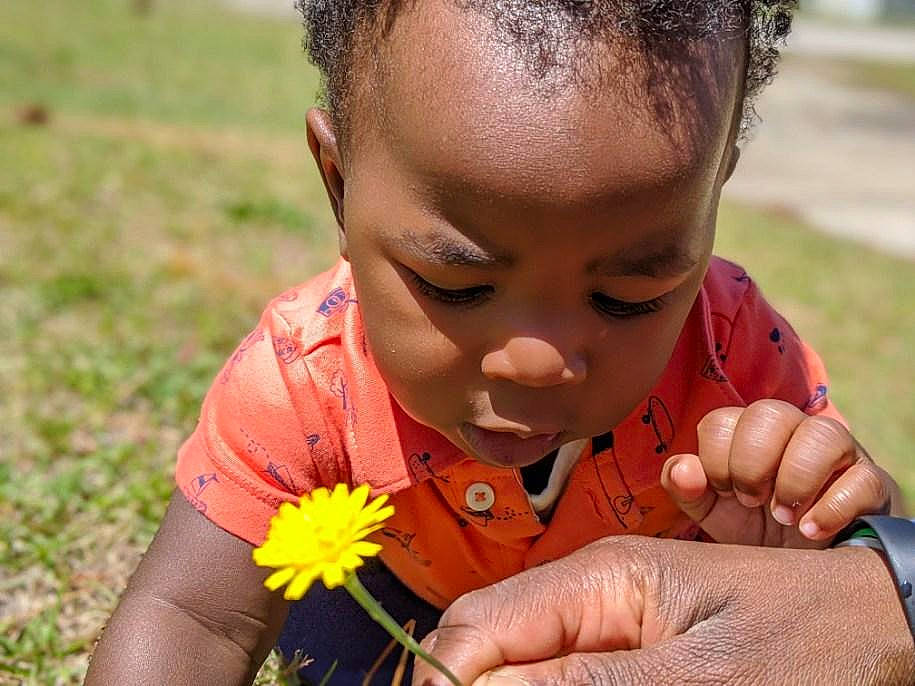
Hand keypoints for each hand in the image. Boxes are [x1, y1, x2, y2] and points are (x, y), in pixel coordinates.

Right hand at [413, 536, 913, 685]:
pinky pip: (559, 669)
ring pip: (514, 659)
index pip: (482, 623)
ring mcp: (606, 618)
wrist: (875, 626)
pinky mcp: (625, 644)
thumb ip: (588, 681)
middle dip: (466, 685)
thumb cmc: (804, 647)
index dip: (447, 678)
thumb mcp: (700, 678)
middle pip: (485, 639)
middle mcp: (590, 592)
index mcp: (601, 578)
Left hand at [661, 400, 893, 545]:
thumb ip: (688, 490)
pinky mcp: (872, 481)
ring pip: (822, 432)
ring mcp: (838, 451)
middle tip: (752, 502)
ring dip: (794, 479)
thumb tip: (682, 469)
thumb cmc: (757, 527)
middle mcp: (793, 429)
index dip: (715, 460)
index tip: (725, 492)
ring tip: (784, 517)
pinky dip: (832, 507)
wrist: (814, 564)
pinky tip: (812, 531)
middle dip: (752, 463)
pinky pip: (861, 477)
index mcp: (748, 431)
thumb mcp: (715, 514)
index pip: (721, 421)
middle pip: (769, 413)